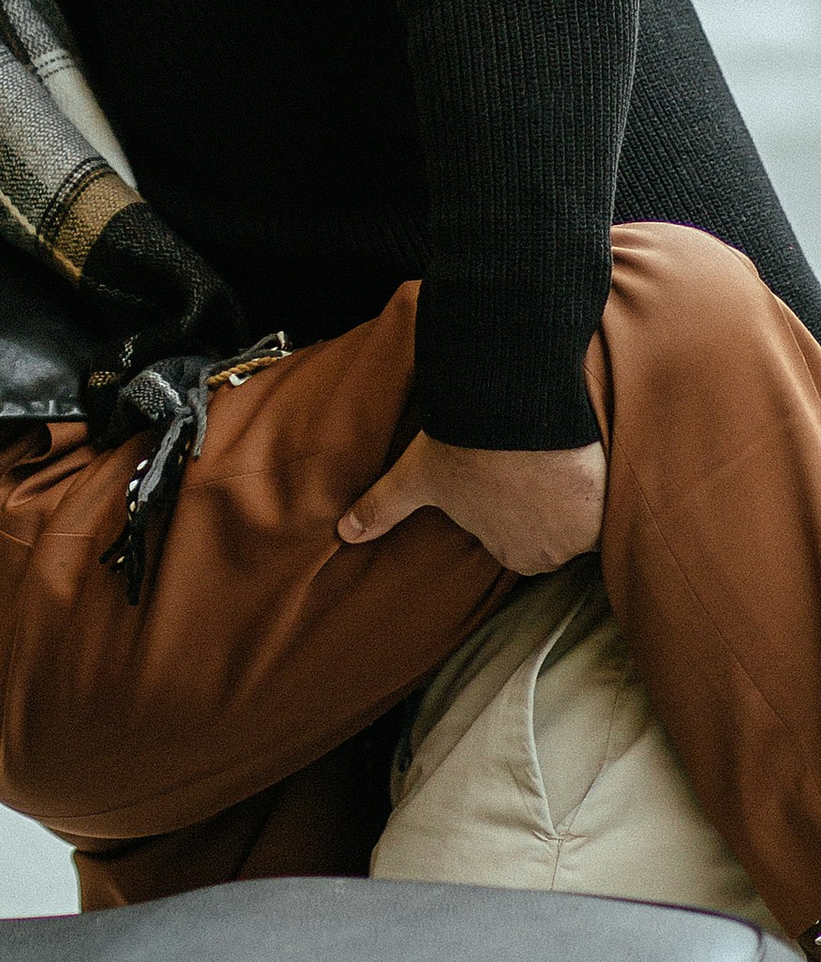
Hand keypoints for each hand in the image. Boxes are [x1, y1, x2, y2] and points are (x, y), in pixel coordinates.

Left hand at [340, 431, 605, 577]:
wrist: (507, 409)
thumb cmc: (459, 444)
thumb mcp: (414, 477)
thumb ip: (382, 509)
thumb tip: (345, 533)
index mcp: (511, 553)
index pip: (523, 545)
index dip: (518, 514)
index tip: (515, 487)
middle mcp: (549, 551)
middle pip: (557, 537)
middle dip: (550, 510)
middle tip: (537, 472)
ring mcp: (581, 529)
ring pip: (587, 520)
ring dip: (580, 497)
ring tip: (560, 462)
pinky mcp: (607, 501)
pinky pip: (616, 502)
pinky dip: (607, 486)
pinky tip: (590, 463)